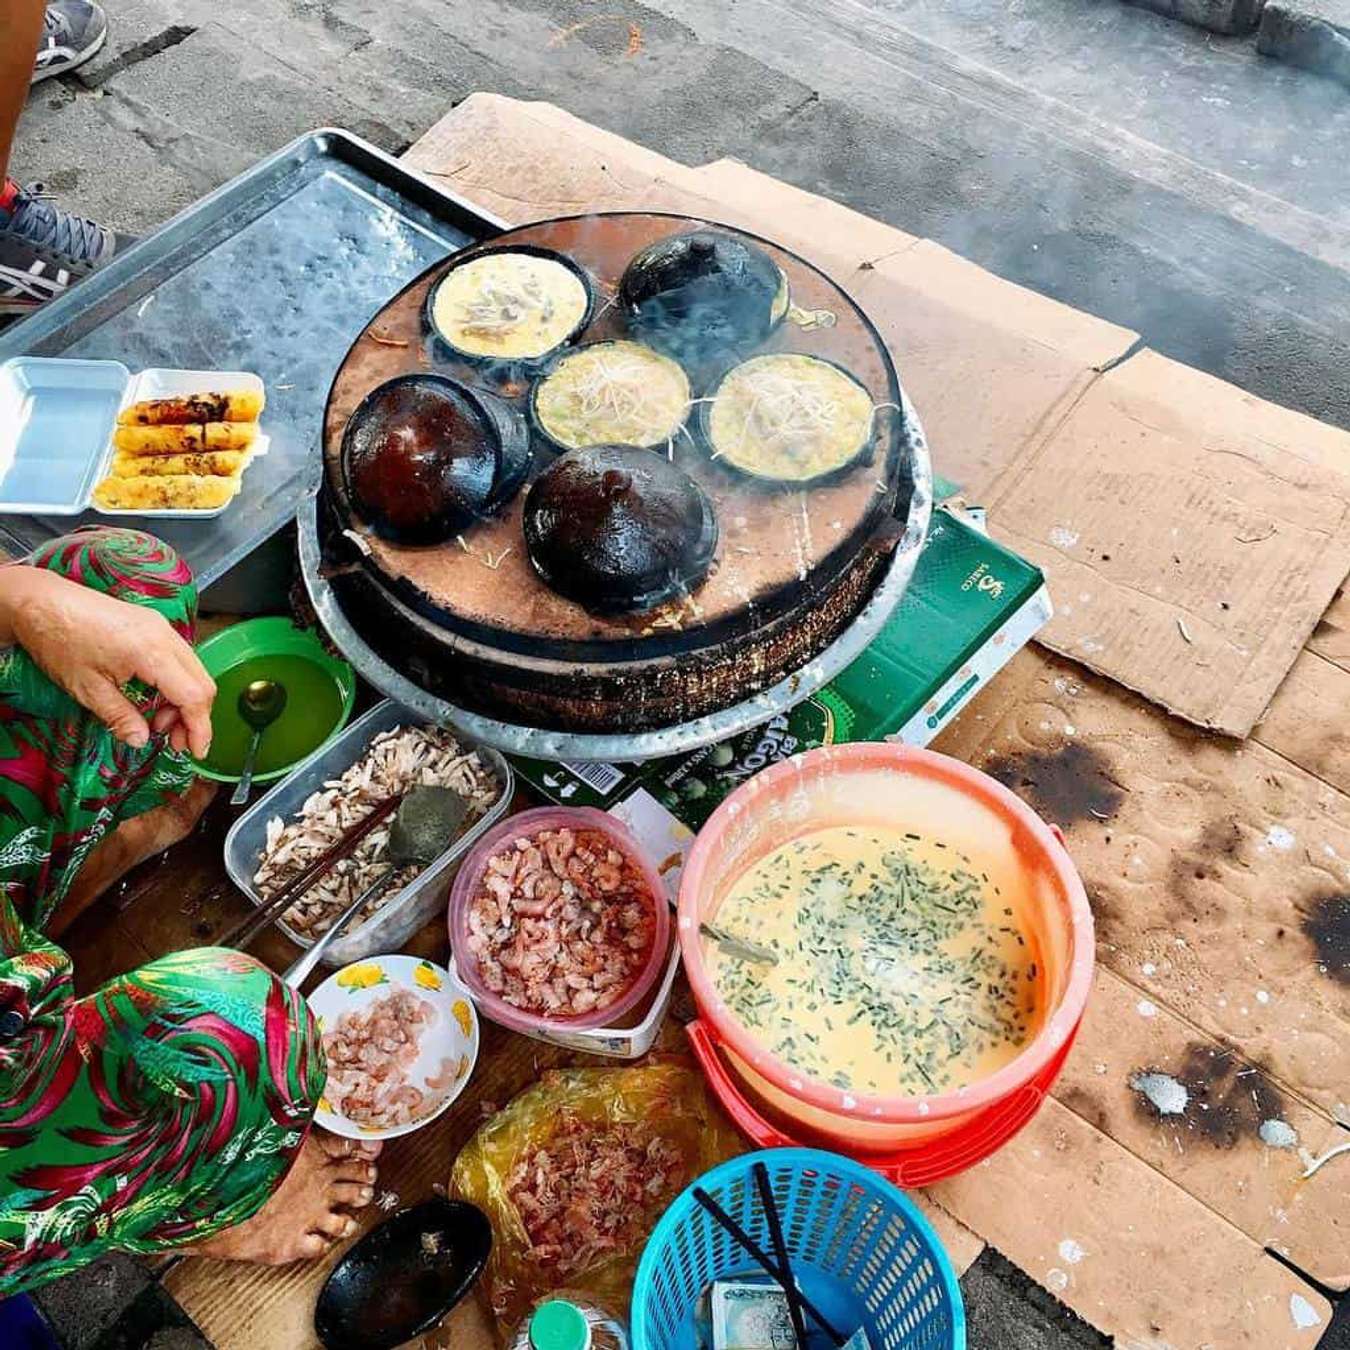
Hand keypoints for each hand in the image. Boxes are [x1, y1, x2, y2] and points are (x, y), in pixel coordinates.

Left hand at [0, 565, 214, 756]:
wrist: (40, 602)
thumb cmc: (58, 638)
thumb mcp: (87, 689)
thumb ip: (120, 717)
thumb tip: (140, 739)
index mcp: (150, 652)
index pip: (194, 696)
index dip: (199, 727)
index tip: (196, 751)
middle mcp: (164, 635)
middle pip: (202, 683)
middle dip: (194, 717)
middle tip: (175, 741)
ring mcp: (161, 627)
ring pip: (194, 671)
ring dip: (184, 701)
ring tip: (158, 722)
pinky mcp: (154, 625)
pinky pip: (180, 659)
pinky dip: (176, 684)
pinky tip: (155, 698)